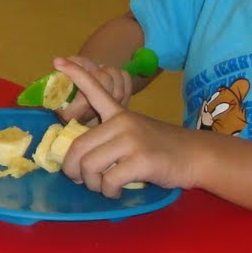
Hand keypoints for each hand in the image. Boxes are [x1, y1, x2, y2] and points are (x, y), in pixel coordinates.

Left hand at [53, 58, 204, 197]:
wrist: (196, 155)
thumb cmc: (162, 148)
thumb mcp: (135, 131)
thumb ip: (110, 136)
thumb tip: (79, 158)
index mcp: (119, 114)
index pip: (95, 90)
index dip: (75, 75)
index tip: (56, 60)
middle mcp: (122, 123)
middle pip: (78, 147)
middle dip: (73, 170)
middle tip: (80, 180)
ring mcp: (131, 140)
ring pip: (90, 166)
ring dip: (92, 184)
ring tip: (104, 187)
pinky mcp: (141, 160)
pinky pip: (109, 181)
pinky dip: (109, 192)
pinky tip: (117, 192)